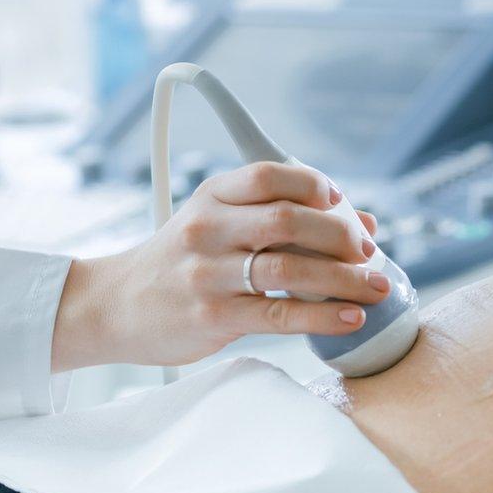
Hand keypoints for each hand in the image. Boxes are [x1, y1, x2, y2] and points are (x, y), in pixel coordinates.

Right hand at [51, 161, 387, 371]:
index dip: (314, 183)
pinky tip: (352, 317)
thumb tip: (364, 222)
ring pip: (290, 269)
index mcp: (212, 196)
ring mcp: (208, 273)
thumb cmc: (180, 262)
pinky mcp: (214, 316)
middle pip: (288, 220)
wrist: (114, 305)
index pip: (270, 174)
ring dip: (345, 279)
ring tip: (377, 287)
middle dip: (340, 235)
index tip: (341, 201)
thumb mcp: (216, 224)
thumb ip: (281, 217)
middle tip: (367, 252)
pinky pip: (280, 314)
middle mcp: (209, 228)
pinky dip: (324, 316)